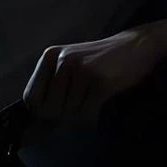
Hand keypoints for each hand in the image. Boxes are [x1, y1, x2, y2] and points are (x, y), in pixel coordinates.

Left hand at [22, 28, 160, 125]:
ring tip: (92, 97)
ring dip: (81, 113)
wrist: (135, 46)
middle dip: (63, 114)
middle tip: (80, 103)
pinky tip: (100, 102)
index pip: (31, 97)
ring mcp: (81, 70)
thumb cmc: (100, 61)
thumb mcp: (70, 64)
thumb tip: (36, 120)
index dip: (41, 111)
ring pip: (69, 113)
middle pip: (49, 109)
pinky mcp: (99, 82)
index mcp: (50, 57)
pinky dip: (93, 116)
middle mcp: (62, 61)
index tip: (55, 112)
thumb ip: (52, 85)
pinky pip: (87, 114)